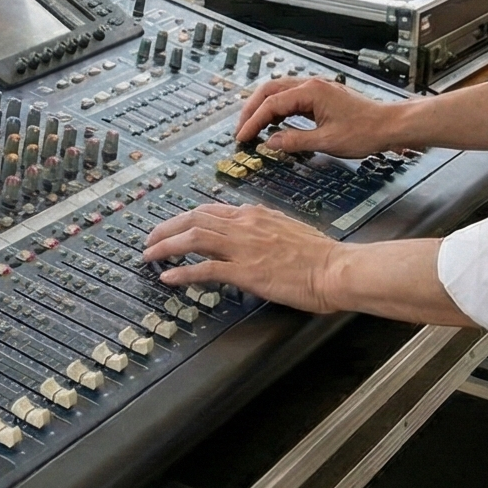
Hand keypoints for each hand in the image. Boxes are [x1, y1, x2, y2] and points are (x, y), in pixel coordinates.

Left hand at [139, 201, 346, 310]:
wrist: (338, 269)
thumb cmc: (322, 255)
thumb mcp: (288, 229)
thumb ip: (264, 226)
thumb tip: (251, 228)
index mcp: (255, 214)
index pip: (210, 210)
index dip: (185, 218)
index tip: (172, 227)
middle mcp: (245, 225)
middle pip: (194, 219)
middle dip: (166, 228)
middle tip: (150, 239)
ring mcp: (244, 248)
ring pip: (194, 238)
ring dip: (166, 246)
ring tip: (149, 255)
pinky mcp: (247, 272)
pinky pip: (205, 269)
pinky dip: (183, 272)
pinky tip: (169, 277)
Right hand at [233, 76, 407, 157]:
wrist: (390, 125)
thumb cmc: (364, 132)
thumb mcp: (327, 141)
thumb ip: (295, 141)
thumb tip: (270, 143)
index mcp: (310, 92)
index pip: (271, 104)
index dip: (253, 121)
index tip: (242, 137)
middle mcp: (311, 84)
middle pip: (269, 90)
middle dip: (251, 110)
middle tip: (241, 130)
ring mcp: (316, 88)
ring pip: (279, 91)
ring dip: (263, 107)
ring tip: (253, 126)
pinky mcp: (321, 96)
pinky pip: (291, 97)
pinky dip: (277, 107)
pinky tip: (275, 122)